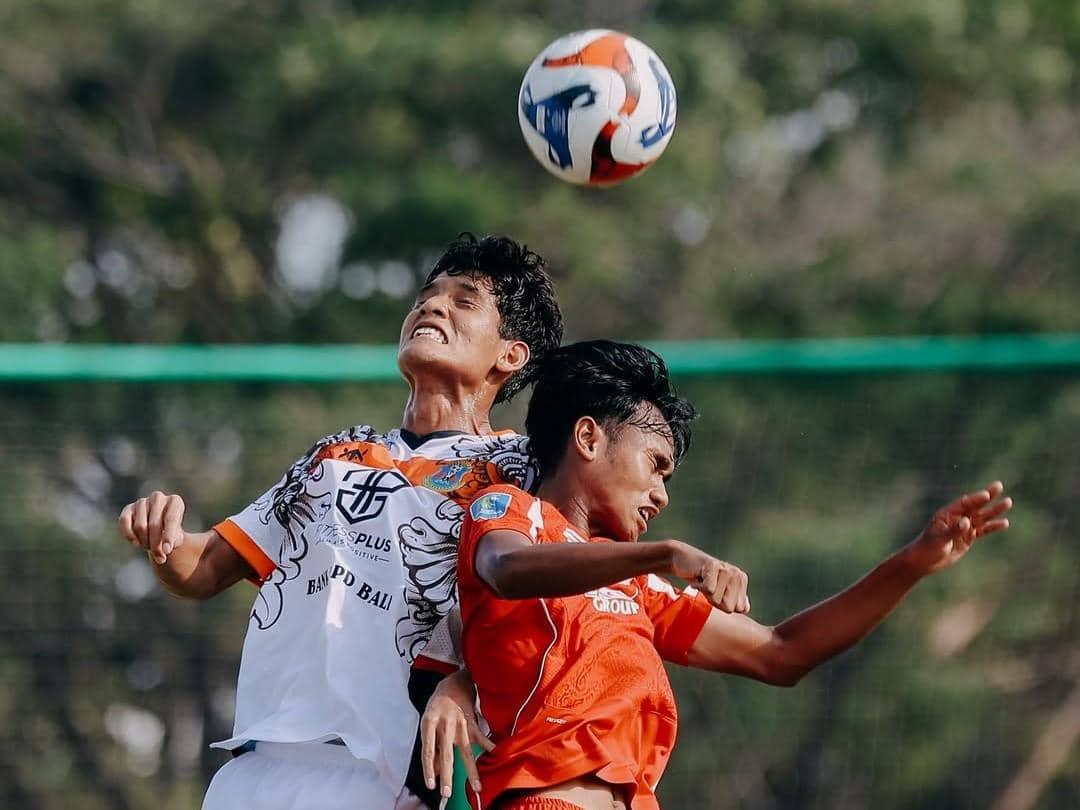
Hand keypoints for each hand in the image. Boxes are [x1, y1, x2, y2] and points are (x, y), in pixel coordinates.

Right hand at [118, 491, 186, 563]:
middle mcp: (158, 497)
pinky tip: (136, 544)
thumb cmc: (171, 535)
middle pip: (154, 524)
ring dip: (144, 541)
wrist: (158, 532)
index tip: (166, 551)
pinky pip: (124, 522)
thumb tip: (166, 549)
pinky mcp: (128, 508)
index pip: (171, 519)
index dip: (168, 537)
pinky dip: (129, 535)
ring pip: (140, 526)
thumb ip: (176, 543)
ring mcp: (142, 501)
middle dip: (156, 544)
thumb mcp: (178, 539)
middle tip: (160, 557)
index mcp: (175, 501)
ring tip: (150, 547)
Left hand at [420, 673, 493, 800]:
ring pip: (466, 751)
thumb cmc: (438, 707)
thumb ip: (432, 747)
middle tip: (446, 793)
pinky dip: (489, 747)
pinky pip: (481, 738)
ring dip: (471, 771)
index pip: (428, 750)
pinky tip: (495, 756)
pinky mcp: (472, 722)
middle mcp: (445, 723)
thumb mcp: (428, 723)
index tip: (431, 785)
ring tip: (476, 787)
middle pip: (446, 754)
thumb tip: (434, 772)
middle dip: (447, 775)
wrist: (454, 683)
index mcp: (429, 723)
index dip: (428, 769)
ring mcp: (460, 723)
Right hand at [667, 540, 749, 612]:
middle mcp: (737, 573)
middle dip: (715, 601)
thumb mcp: (721, 593)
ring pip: (717, 599)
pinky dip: (698, 586)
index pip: (740, 609)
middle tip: (708, 587)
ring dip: (705, 593)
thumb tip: (745, 609)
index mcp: (742, 580)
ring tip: (703, 580)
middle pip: (729, 607)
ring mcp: (726, 569)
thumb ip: (736, 602)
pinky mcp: (713, 565)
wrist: (682, 559)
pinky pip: (708, 589)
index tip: (715, 592)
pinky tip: (697, 577)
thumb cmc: (702, 579)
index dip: (723, 605)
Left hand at [906, 481, 1011, 574]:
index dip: (975, 499)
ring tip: (1008, 502)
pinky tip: (1005, 522)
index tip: (987, 494)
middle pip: (975, 506)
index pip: (964, 503)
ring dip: (995, 511)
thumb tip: (967, 522)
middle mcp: (957, 517)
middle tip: (999, 485)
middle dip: (988, 496)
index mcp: (947, 513)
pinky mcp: (969, 537)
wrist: (926, 560)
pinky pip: (983, 530)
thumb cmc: (928, 546)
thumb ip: (954, 530)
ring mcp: (964, 527)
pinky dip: (993, 527)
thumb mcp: (940, 538)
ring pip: (982, 517)